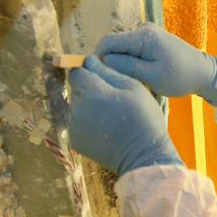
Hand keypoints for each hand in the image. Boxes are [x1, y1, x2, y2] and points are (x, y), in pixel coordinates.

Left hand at [67, 55, 182, 174]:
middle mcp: (77, 109)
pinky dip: (88, 123)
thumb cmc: (143, 118)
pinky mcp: (75, 140)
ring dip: (89, 107)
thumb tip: (89, 60)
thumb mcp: (133, 87)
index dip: (89, 72)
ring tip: (111, 117)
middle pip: (77, 90)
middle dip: (90, 91)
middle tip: (113, 102)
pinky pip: (77, 123)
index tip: (103, 79)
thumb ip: (107, 72)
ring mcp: (73, 127)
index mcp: (91, 92)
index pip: (77, 72)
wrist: (143, 155)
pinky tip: (105, 129)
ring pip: (76, 107)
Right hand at [96, 23, 216, 105]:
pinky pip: (131, 48)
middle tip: (120, 82)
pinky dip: (130, 60)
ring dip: (122, 63)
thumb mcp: (151, 76)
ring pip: (121, 48)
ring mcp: (147, 31)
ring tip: (134, 79)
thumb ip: (126, 66)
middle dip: (112, 62)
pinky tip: (140, 73)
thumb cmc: (179, 77)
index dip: (99, 59)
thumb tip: (102, 60)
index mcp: (142, 35)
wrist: (203, 72)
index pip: (107, 42)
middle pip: (113, 45)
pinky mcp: (150, 38)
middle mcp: (143, 28)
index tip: (101, 77)